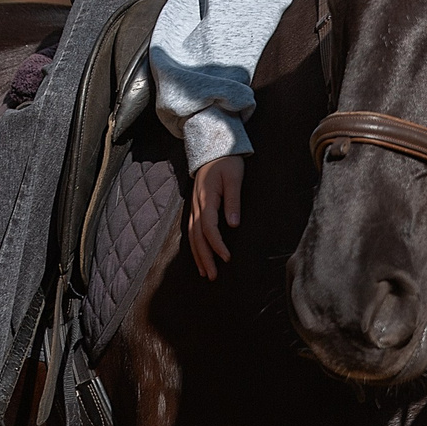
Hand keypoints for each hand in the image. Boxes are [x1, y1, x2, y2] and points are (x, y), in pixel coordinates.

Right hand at [188, 155, 244, 279]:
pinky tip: (199, 256)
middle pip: (197, 236)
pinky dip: (195, 245)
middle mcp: (197, 205)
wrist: (213, 149)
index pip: (209, 228)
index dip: (217, 245)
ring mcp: (194, 206)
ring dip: (198, 255)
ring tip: (205, 272)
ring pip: (192, 235)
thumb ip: (233, 201)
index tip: (227, 258)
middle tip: (213, 276)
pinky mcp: (196, 207)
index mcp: (206, 199)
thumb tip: (233, 225)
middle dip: (204, 257)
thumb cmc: (227, 161)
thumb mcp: (234, 178)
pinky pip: (191, 230)